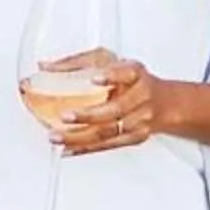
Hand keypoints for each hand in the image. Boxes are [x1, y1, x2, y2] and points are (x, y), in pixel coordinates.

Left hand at [40, 50, 170, 155]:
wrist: (163, 102)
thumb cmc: (131, 79)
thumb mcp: (108, 61)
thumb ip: (77, 62)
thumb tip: (46, 66)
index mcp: (135, 73)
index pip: (126, 73)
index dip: (111, 76)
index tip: (95, 78)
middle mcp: (140, 96)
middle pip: (115, 109)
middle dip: (88, 115)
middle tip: (65, 115)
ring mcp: (140, 119)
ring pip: (109, 132)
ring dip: (80, 137)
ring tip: (58, 137)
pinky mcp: (135, 137)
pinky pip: (109, 145)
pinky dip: (86, 148)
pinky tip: (69, 148)